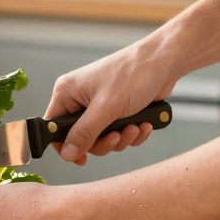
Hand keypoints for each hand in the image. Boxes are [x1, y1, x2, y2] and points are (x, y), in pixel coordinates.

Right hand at [48, 41, 181, 163]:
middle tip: (116, 137)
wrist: (165, 61)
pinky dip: (132, 133)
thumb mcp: (106, 108)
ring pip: (101, 138)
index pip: (54, 128)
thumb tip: (67, 154)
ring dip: (121, 138)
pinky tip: (144, 124)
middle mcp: (79, 99)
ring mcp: (99, 105)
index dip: (66, 146)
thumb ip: (85, 133)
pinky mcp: (117, 110)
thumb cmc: (133, 73)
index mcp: (67, 93)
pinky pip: (118, 133)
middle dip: (103, 142)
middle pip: (80, 138)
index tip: (82, 158)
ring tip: (135, 128)